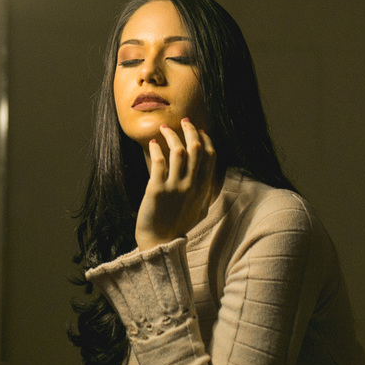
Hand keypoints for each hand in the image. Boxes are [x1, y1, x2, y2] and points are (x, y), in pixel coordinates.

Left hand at [135, 118, 216, 250]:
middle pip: (196, 149)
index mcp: (203, 189)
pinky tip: (154, 143)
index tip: (199, 130)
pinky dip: (157, 149)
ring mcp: (175, 187)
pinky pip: (159, 162)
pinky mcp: (156, 189)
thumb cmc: (179, 225)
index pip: (211, 156)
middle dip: (190, 131)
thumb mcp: (200, 209)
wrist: (160, 242)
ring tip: (164, 128)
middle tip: (184, 122)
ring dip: (172, 135)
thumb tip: (209, 177)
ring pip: (178, 152)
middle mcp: (191, 186)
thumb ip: (205, 192)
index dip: (206, 139)